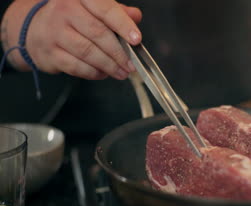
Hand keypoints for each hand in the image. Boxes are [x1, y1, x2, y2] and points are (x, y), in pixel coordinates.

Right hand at [2, 0, 141, 79]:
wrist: (35, 29)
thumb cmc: (73, 19)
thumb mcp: (94, 9)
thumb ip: (117, 12)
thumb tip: (135, 16)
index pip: (105, 9)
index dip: (123, 25)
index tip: (136, 40)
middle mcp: (65, 11)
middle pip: (98, 33)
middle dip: (119, 53)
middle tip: (131, 65)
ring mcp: (55, 32)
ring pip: (88, 52)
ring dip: (109, 66)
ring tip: (121, 72)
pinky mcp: (50, 53)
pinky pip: (77, 67)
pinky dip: (94, 73)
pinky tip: (103, 73)